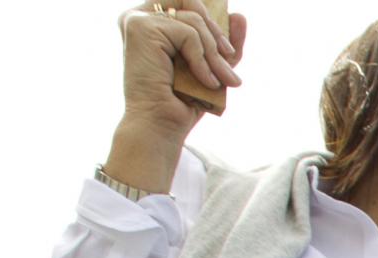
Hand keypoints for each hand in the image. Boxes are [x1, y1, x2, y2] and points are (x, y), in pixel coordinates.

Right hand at [113, 2, 244, 148]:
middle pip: (192, 4)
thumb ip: (223, 43)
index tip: (226, 50)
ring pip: (194, 20)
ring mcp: (138, 19)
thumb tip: (239, 15)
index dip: (212, 21)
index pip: (188, 3)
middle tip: (228, 64)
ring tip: (221, 80)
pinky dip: (202, 59)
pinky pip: (188, 33)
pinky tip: (205, 81)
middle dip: (217, 34)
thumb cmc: (183, 100)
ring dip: (214, 54)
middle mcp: (140, 15)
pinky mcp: (141, 27)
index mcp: (153, 21)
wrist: (161, 125)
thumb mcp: (210, 67)